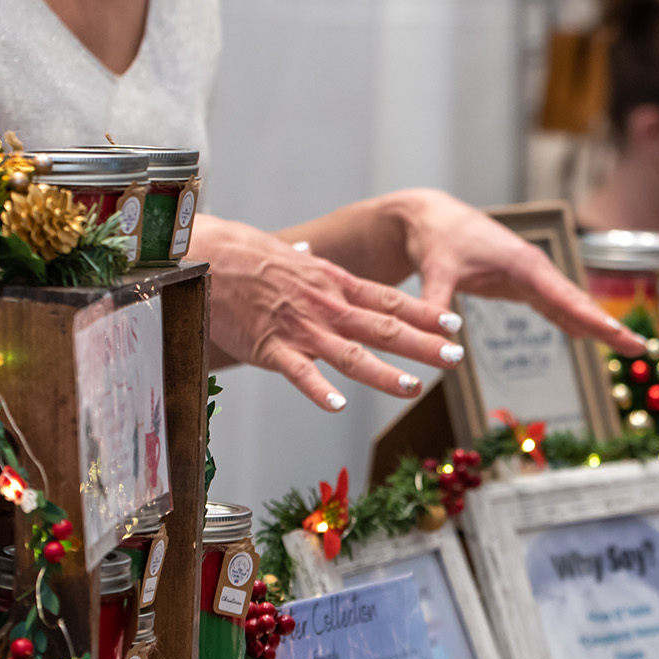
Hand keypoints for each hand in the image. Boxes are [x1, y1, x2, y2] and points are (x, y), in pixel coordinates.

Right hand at [191, 215, 462, 411]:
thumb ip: (304, 263)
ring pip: (351, 354)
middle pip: (383, 327)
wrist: (202, 256)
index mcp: (333, 285)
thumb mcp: (284, 255)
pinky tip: (339, 406)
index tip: (455, 326)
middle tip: (456, 358)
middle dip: (422, 345)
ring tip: (415, 388)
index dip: (425, 314)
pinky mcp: (270, 347)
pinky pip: (299, 372)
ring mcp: (300, 328)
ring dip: (384, 373)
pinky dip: (319, 389)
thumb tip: (308, 253)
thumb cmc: (240, 255)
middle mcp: (326, 306)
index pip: (390, 300)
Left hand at [394, 190, 647, 356]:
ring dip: (598, 327)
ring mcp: (530, 278)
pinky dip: (573, 322)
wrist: (429, 218)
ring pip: (571, 306)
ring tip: (629, 347)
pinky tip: (588, 337)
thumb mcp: (434, 270)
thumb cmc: (436, 237)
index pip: (564, 296)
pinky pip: (554, 307)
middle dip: (610, 326)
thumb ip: (439, 304)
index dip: (592, 318)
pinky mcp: (520, 286)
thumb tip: (443, 338)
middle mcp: (534, 270)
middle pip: (579, 303)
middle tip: (641, 347)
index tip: (617, 333)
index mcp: (523, 263)